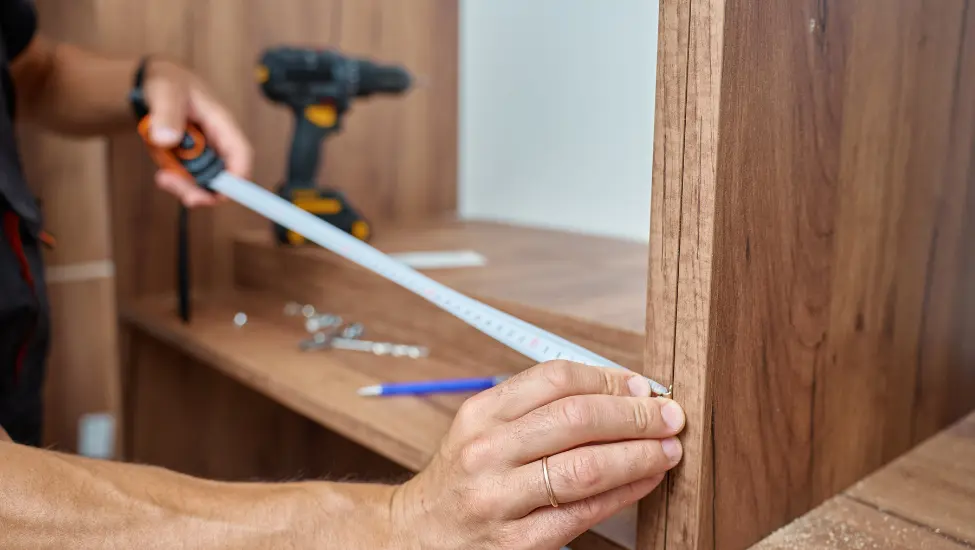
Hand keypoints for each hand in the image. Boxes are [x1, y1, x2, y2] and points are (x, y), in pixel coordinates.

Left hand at [141, 57, 252, 206]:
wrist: (155, 81)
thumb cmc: (167, 81)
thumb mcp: (165, 92)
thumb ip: (166, 113)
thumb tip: (165, 139)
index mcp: (221, 123)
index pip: (240, 153)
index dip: (238, 176)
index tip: (222, 193)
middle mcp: (217, 142)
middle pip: (224, 176)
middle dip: (206, 191)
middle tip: (183, 195)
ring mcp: (204, 153)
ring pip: (206, 183)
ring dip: (187, 188)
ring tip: (162, 179)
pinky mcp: (190, 159)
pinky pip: (189, 180)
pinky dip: (176, 182)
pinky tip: (161, 173)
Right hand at [391, 360, 684, 549]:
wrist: (417, 536)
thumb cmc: (464, 480)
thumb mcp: (483, 430)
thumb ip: (538, 408)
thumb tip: (620, 391)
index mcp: (481, 414)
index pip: (555, 379)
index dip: (609, 379)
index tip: (641, 386)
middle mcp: (486, 452)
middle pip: (576, 418)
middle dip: (635, 415)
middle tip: (669, 415)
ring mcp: (500, 499)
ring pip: (586, 466)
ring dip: (639, 454)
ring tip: (668, 448)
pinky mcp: (517, 542)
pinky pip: (584, 511)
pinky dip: (625, 492)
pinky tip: (646, 480)